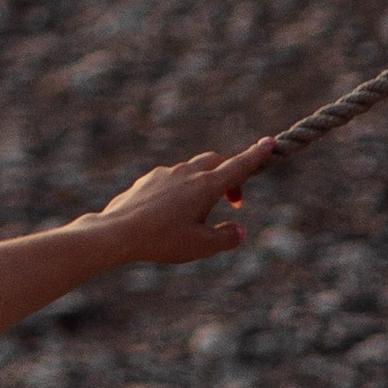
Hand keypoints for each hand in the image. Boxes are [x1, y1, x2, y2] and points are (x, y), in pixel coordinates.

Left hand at [84, 138, 274, 267]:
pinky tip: (175, 214)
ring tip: (201, 216)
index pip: (237, 167)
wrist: (118, 232)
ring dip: (205, 185)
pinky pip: (173, 178)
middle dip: (231, 175)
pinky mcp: (148, 180)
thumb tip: (239, 230)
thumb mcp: (202, 246)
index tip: (269, 142)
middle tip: (235, 201)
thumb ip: (226, 237)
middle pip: (215, 162)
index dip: (255, 156)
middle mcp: (185, 173)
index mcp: (204, 186)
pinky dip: (184, 189)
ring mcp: (165, 174)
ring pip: (193, 169)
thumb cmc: (163, 240)